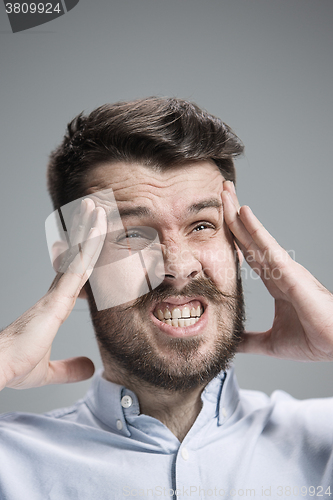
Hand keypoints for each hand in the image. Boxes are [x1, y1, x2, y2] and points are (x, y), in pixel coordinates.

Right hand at [0, 199, 106, 390]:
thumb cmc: (14, 367)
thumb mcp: (48, 370)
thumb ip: (69, 369)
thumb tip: (91, 368)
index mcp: (53, 306)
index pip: (73, 274)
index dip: (82, 255)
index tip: (89, 239)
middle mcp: (54, 295)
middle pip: (74, 257)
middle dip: (84, 233)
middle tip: (93, 209)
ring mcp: (56, 294)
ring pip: (78, 256)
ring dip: (88, 231)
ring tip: (97, 207)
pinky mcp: (56, 298)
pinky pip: (78, 267)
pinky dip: (89, 247)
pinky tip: (98, 230)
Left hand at [222, 181, 332, 360]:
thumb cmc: (313, 340)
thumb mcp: (271, 342)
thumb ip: (250, 341)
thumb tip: (231, 343)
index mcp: (274, 282)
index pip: (247, 253)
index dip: (233, 236)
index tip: (217, 222)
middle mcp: (278, 269)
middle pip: (248, 238)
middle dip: (231, 216)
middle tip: (218, 192)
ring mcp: (284, 267)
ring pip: (254, 236)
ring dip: (237, 213)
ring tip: (224, 192)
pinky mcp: (290, 271)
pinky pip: (268, 246)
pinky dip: (254, 228)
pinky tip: (242, 212)